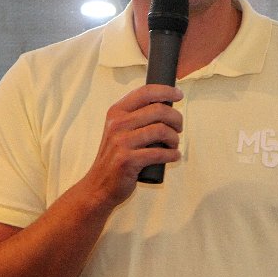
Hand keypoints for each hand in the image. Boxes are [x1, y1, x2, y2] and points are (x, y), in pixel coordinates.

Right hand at [82, 84, 183, 207]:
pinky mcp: (127, 160)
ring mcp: (121, 142)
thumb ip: (135, 116)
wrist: (98, 185)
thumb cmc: (115, 156)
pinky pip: (159, 153)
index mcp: (116, 112)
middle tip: (179, 127)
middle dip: (176, 118)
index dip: (166, 91)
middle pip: (158, 110)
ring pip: (161, 130)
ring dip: (174, 138)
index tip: (179, 95)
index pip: (145, 92)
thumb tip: (166, 105)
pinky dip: (172, 155)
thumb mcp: (119, 130)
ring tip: (174, 144)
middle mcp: (117, 124)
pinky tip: (174, 156)